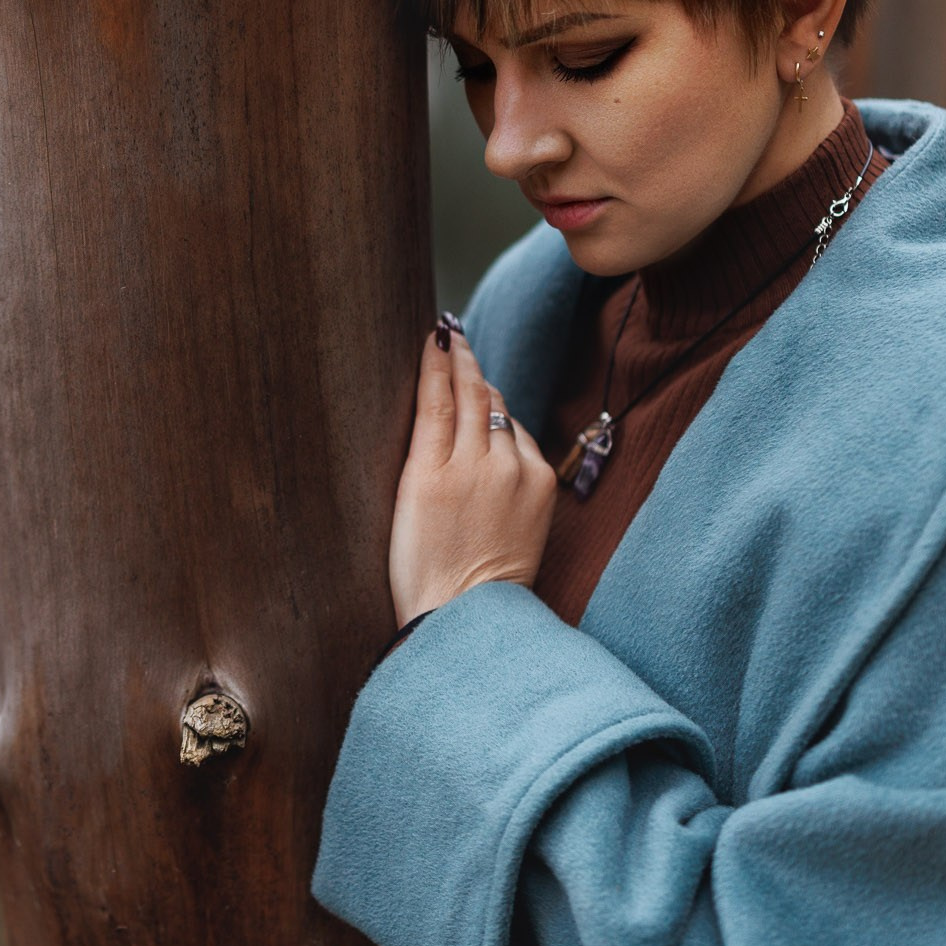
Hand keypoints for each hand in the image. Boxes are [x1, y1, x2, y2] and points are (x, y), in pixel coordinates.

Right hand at [387, 320, 554, 626]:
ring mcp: (514, 474)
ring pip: (498, 412)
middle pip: (472, 393)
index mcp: (429, 473)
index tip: (437, 332)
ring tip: (468, 387)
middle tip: (455, 336)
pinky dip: (506, 433)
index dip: (437, 360)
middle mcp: (476, 467)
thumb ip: (422, 447)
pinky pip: (521, 439)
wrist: (468, 613)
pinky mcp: (541, 485)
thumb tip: (440, 396)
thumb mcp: (404, 501)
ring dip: (483, 398)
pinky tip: (492, 441)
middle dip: (463, 362)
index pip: (436, 397)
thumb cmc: (421, 564)